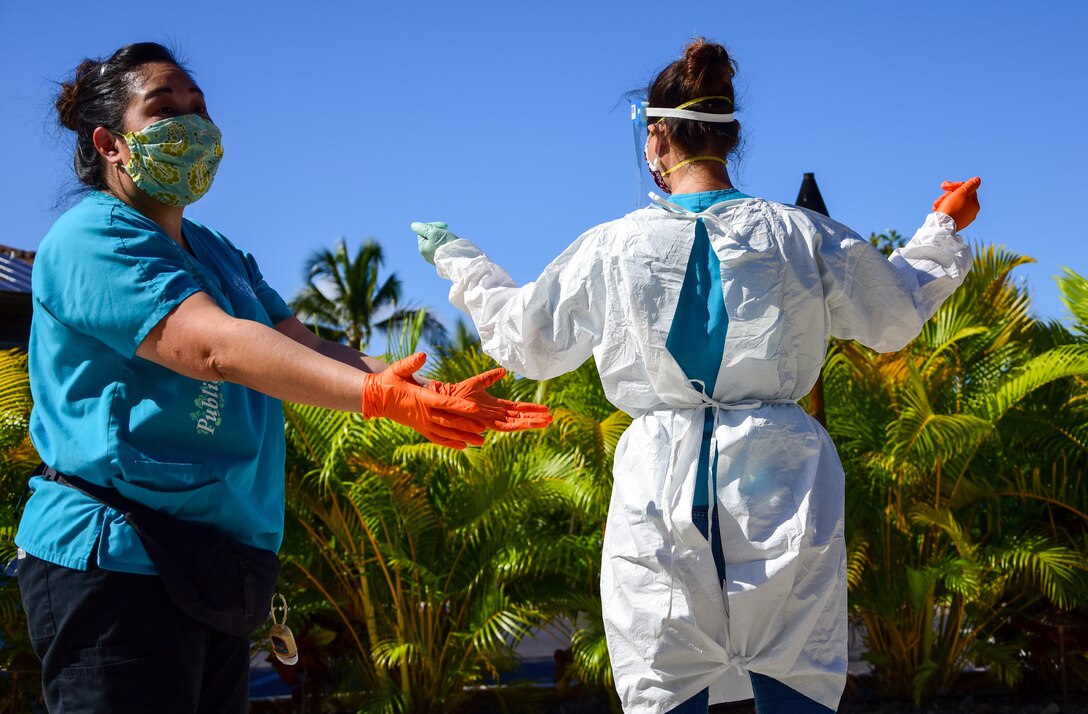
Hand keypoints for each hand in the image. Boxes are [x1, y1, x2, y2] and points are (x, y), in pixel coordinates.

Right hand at [362, 353, 486, 448]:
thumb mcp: (397, 370)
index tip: (475, 408)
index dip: (460, 406)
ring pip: (445, 433)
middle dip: (466, 425)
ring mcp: (422, 423)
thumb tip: (422, 355)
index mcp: (421, 398)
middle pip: (448, 421)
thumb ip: (410, 363)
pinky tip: (463, 446)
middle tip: (484, 428)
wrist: (376, 399)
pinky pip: (437, 438)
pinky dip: (450, 443)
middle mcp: (423, 414)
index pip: (444, 403)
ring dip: (463, 437)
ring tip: (480, 441)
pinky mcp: (420, 428)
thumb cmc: (389, 382)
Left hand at [410, 221, 460, 264]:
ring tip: (450, 238)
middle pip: (429, 237)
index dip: (432, 226)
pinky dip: (445, 245)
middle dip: (437, 232)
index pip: (422, 232)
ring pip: (436, 243)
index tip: (443, 226)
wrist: (458, 260)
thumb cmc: (445, 245)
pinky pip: (441, 250)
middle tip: (447, 230)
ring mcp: (434, 259)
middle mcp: (426, 255)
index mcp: (422, 248)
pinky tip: (451, 245)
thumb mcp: (434, 233)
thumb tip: (413, 225)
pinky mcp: (442, 261)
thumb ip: (423, 228)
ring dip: (442, 237)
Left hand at [430, 368, 552, 431]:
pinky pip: (505, 426)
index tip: (545, 409)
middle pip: (520, 417)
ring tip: (546, 422)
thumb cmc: (457, 392)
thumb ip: (490, 377)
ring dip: (531, 422)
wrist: (444, 397)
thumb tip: (503, 371)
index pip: (517, 408)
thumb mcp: (478, 382)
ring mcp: (491, 420)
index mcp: (495, 406)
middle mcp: (495, 415)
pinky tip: (530, 424)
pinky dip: (518, 425)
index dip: (531, 409)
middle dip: (535, 418)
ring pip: (516, 423)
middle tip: (551, 418)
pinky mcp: (486, 423)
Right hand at [932, 176, 981, 230]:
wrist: (942, 226)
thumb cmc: (952, 207)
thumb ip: (971, 184)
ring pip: (953, 205)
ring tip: (936, 204)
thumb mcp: (962, 192)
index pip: (967, 190)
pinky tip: (936, 209)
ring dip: (943, 201)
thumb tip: (977, 179)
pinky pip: (949, 213)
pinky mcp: (954, 224)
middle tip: (939, 197)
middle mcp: (971, 213)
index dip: (955, 186)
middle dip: (948, 195)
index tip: (944, 186)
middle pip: (959, 197)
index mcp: (975, 205)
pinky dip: (943, 209)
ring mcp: (963, 219)